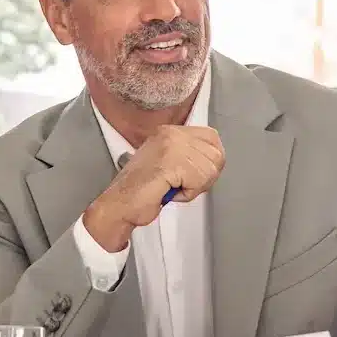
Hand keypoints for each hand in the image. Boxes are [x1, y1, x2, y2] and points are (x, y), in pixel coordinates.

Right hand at [83, 126, 224, 251]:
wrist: (119, 204)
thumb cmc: (142, 190)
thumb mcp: (170, 163)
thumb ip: (190, 156)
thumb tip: (213, 160)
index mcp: (171, 131)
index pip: (213, 138)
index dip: (210, 161)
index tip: (195, 173)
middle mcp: (172, 134)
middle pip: (217, 155)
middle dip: (204, 177)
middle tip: (181, 184)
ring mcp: (171, 146)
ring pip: (210, 169)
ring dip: (195, 186)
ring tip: (173, 186)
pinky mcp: (171, 162)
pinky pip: (199, 180)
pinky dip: (188, 193)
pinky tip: (169, 190)